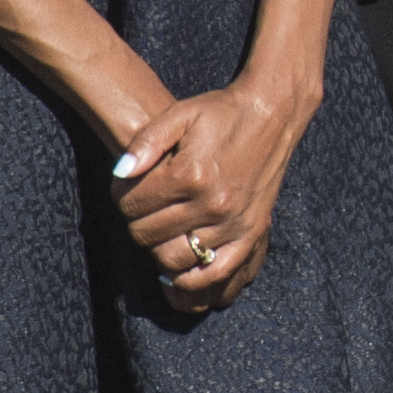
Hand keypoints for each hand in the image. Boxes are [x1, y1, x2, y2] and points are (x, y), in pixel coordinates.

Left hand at [112, 71, 320, 310]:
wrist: (273, 113)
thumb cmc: (222, 113)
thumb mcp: (180, 114)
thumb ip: (146, 142)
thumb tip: (120, 174)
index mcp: (190, 174)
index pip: (131, 204)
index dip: (121, 195)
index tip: (130, 187)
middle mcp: (212, 203)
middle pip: (147, 234)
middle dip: (136, 221)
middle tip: (145, 207)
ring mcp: (233, 223)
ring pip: (172, 259)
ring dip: (157, 248)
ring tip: (160, 230)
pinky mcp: (250, 233)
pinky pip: (214, 273)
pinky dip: (190, 279)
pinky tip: (176, 270)